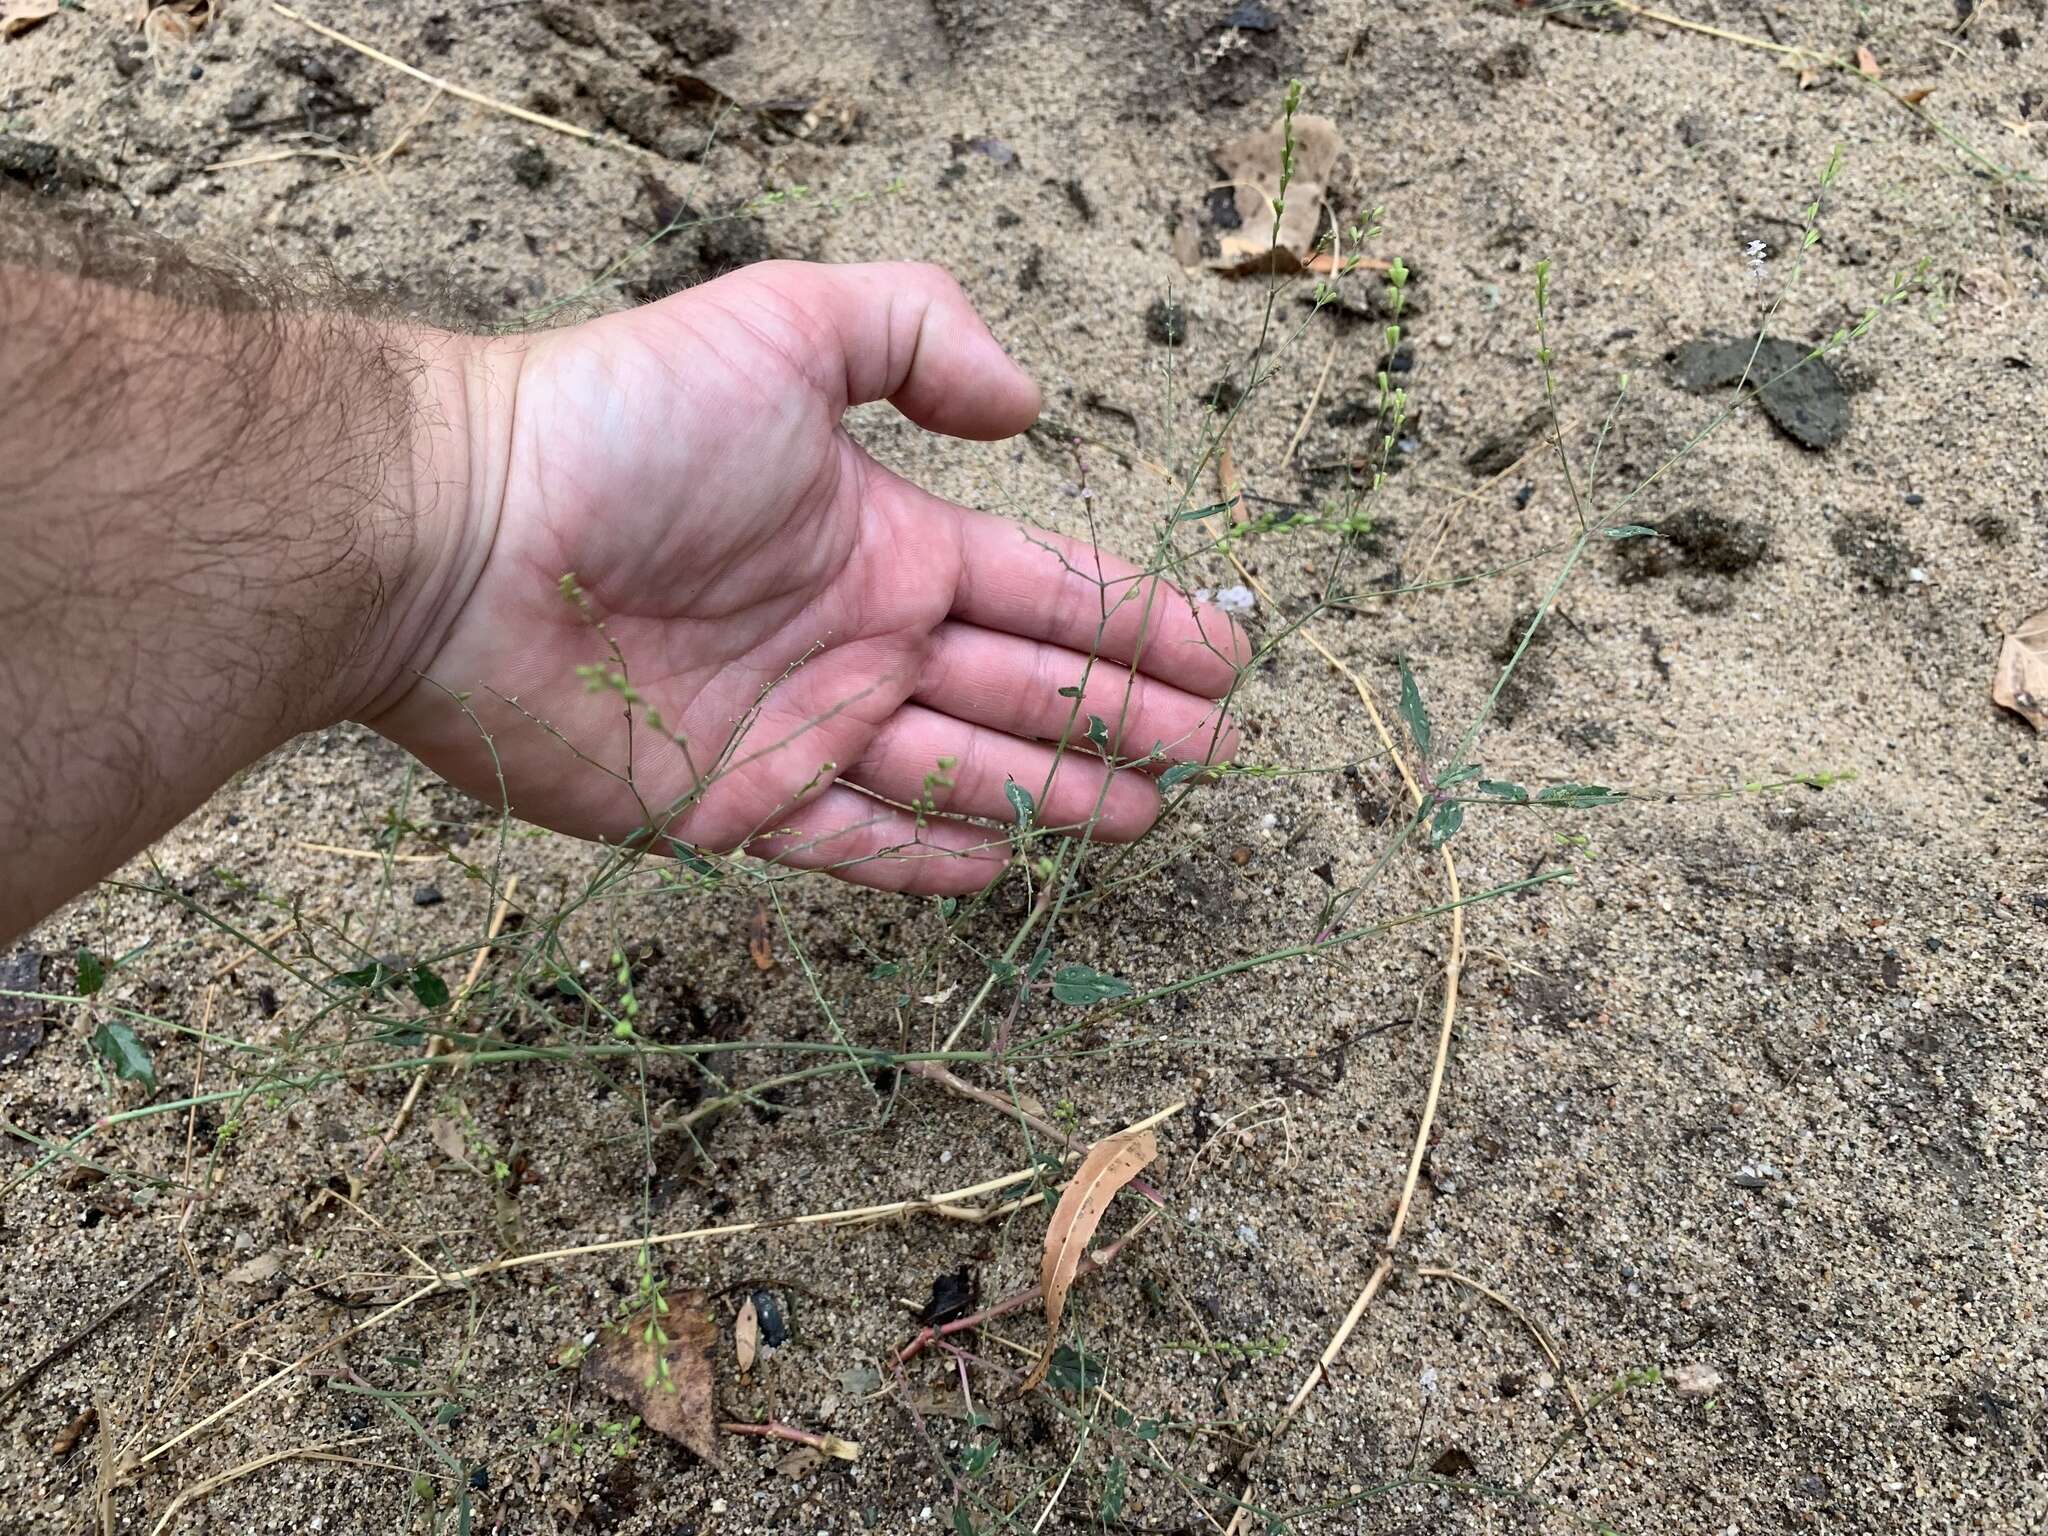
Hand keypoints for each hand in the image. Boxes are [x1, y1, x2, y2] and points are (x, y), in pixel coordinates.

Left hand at [370, 262, 1245, 892]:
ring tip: (1142, 815)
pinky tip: (1001, 867)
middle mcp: (859, 638)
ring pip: (960, 775)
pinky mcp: (733, 806)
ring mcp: (801, 728)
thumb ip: (919, 334)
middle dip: (1120, 721)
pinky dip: (930, 857)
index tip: (1223, 659)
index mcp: (888, 540)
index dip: (1138, 624)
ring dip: (1055, 795)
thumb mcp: (786, 326)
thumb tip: (1030, 406)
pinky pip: (856, 843)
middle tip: (1204, 757)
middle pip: (1022, 691)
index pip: (1047, 590)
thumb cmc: (622, 425)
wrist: (459, 537)